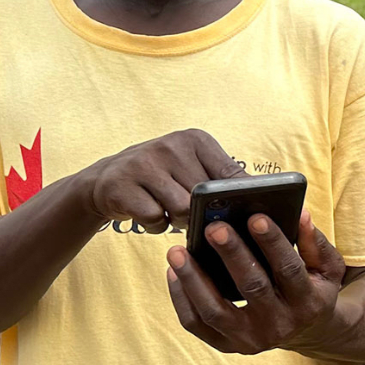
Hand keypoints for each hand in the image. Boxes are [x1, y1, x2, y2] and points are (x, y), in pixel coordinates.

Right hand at [77, 129, 244, 232]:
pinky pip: (155, 219)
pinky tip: (148, 212)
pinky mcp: (122, 187)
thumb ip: (220, 179)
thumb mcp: (191, 166)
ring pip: (181, 210)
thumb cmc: (161, 176)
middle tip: (187, 209)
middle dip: (199, 213)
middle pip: (204, 198)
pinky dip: (155, 225)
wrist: (106, 179)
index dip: (236, 199)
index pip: (230, 174)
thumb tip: (258, 200)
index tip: (238, 212)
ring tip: (168, 209)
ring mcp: (144, 165)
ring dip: (177, 220)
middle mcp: (170, 146)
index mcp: (194, 139)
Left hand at [165, 208, 349, 355]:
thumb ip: (315, 243)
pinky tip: (173, 272)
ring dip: (193, 279)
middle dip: (231, 255)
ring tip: (177, 251)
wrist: (307, 332)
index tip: (255, 217)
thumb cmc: (312, 289)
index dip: (273, 243)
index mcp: (308, 303)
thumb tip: (301, 215)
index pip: (289, 270)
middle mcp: (280, 325)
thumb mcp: (326, 268)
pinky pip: (197, 325)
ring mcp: (251, 339)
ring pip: (215, 311)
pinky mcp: (228, 345)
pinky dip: (181, 299)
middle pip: (251, 287)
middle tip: (213, 227)